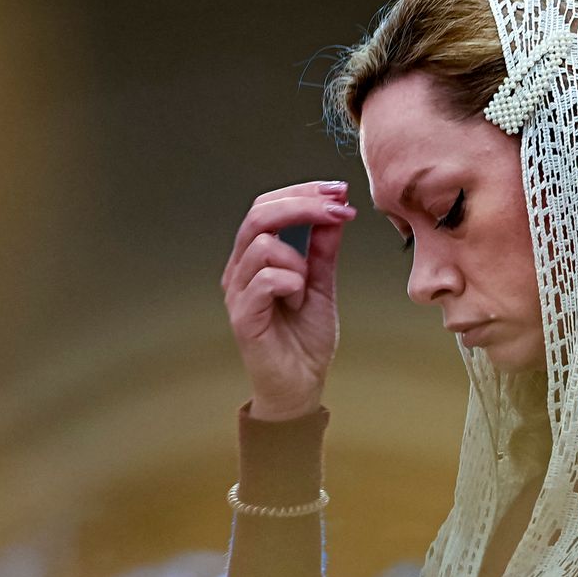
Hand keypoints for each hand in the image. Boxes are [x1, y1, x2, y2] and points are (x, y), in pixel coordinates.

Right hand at [224, 182, 352, 422]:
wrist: (301, 385)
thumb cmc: (305, 339)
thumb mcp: (322, 283)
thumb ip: (323, 248)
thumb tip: (334, 209)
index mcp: (255, 258)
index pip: (267, 206)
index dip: (302, 192)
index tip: (339, 191)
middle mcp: (240, 269)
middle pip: (259, 214)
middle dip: (304, 205)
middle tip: (339, 209)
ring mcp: (238, 292)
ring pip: (264, 244)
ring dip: (298, 260)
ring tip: (306, 287)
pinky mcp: (243, 315)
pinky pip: (267, 278)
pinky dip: (292, 283)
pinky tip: (297, 300)